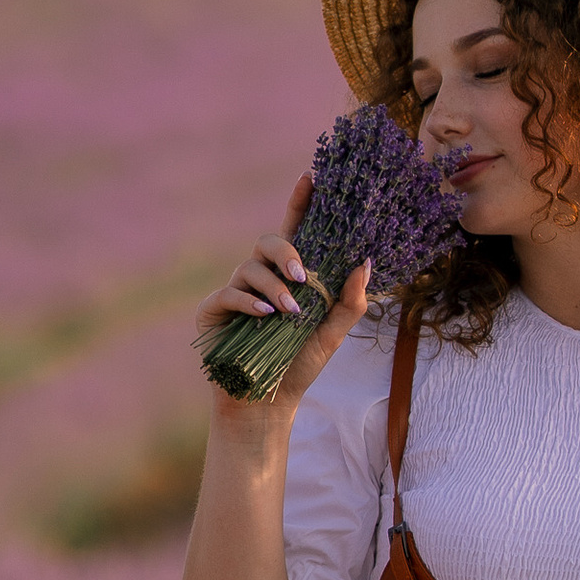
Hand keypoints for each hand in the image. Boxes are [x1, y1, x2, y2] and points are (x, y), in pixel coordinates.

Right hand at [192, 172, 369, 409]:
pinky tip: (265, 316)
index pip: (295, 230)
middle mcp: (260, 277)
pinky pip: (229, 293)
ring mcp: (235, 291)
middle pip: (268, 241)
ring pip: (250, 267)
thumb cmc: (298, 365)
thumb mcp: (332, 334)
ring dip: (273, 287)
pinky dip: (249, 302)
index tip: (311, 176)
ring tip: (289, 313)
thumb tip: (365, 262)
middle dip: (287, 251)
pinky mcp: (214, 310)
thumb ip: (350, 301)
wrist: (266, 403)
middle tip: (303, 276)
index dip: (300, 202)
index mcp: (289, 276)